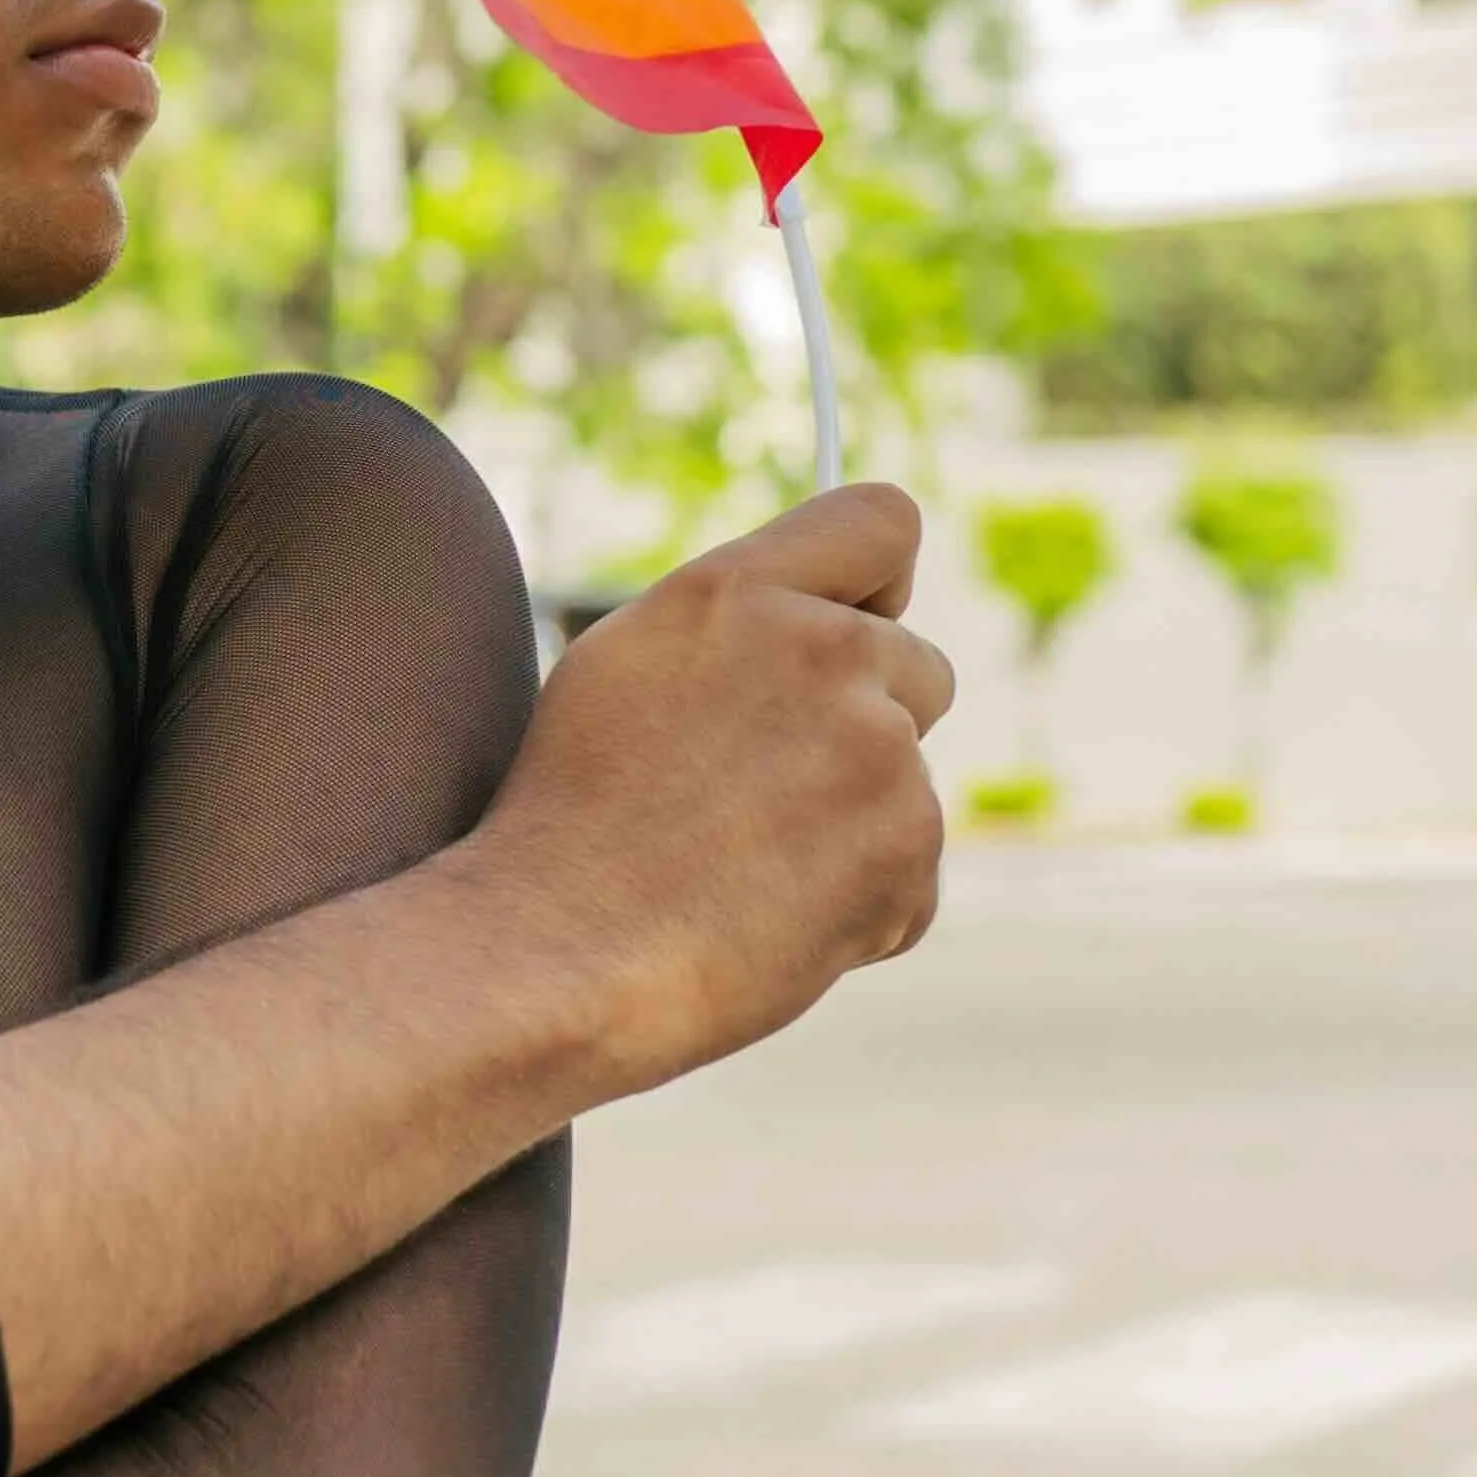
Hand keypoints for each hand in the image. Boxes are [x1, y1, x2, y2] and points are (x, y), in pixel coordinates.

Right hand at [461, 483, 952, 1087]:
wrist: (559, 955)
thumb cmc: (569, 824)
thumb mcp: (626, 671)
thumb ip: (739, 625)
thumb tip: (830, 616)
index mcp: (738, 592)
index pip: (881, 522)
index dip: (884, 580)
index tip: (866, 624)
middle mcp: (824, 648)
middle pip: (917, 666)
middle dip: (867, 725)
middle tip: (764, 797)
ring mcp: (879, 746)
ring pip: (907, 783)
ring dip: (855, 829)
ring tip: (740, 873)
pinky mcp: (911, 844)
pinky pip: (913, 877)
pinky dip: (861, 909)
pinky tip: (766, 923)